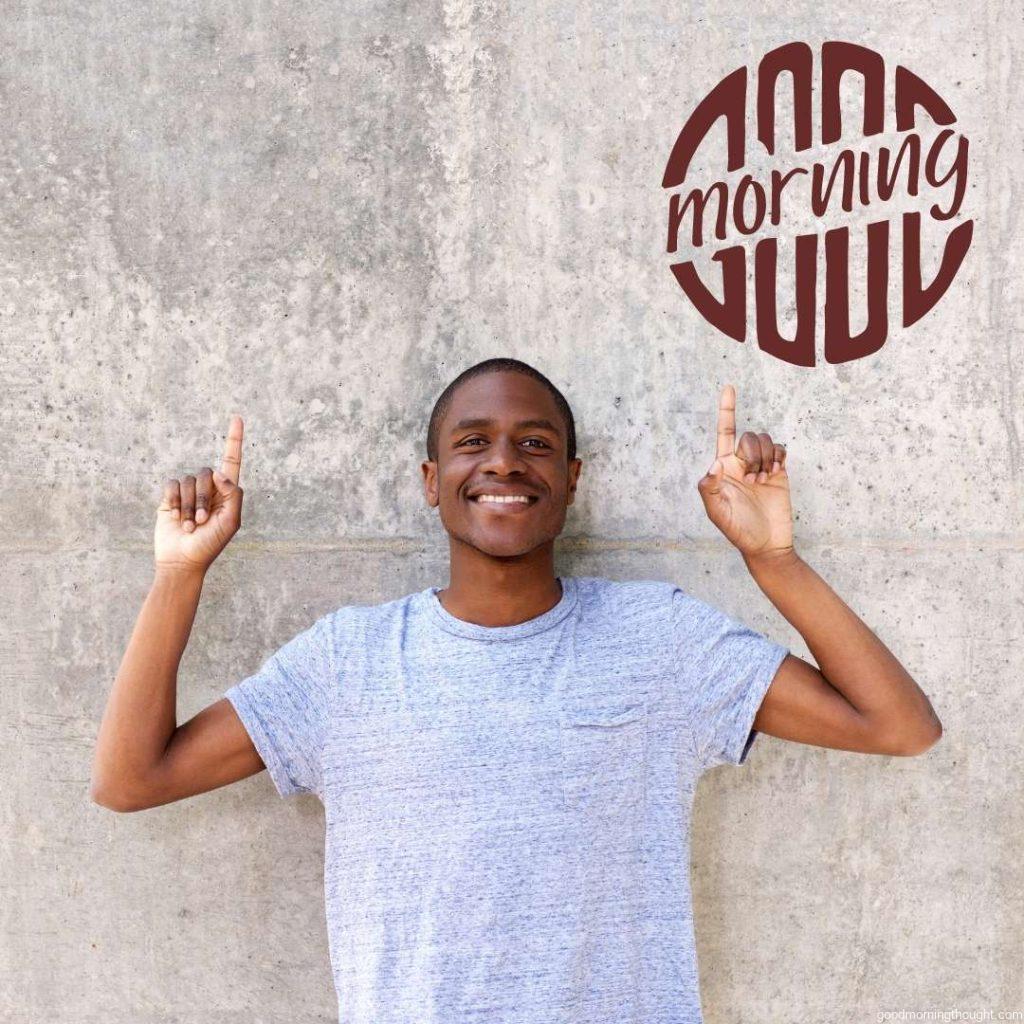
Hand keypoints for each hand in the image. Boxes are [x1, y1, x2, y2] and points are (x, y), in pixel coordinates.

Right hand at [154, 415, 244, 575]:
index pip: (231, 461)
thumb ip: (233, 495)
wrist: (182, 561)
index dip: (234, 440)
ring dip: (188, 506)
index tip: (237, 417)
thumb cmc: (210, 544)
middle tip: (201, 522)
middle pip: (206, 474)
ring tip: (190, 526)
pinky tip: (175, 518)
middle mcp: (209, 489)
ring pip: (188, 481)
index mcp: (227, 492)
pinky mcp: (170, 497)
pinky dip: (174, 502)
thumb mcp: (231, 522)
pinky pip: (172, 485)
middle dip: (203, 498)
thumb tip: (219, 474)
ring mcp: (189, 493)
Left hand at [696, 385, 793, 560]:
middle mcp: (741, 463)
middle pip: (749, 437)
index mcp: (723, 468)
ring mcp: (761, 465)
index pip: (724, 433)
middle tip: (753, 479)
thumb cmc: (738, 531)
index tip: (728, 387)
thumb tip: (713, 465)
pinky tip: (774, 474)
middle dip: (753, 454)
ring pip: (767, 441)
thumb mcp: (717, 513)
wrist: (767, 545)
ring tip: (762, 481)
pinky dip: (779, 457)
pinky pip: (781, 449)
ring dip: (766, 458)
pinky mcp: (779, 471)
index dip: (726, 410)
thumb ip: (709, 489)